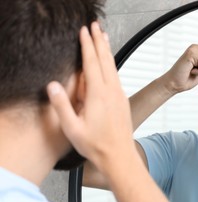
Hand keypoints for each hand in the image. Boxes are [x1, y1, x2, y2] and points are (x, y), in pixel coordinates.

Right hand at [47, 22, 132, 170]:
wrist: (120, 156)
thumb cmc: (96, 145)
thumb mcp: (72, 128)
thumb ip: (61, 105)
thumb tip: (52, 85)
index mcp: (98, 95)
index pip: (92, 63)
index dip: (87, 46)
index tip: (84, 31)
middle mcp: (112, 92)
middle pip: (106, 60)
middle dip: (100, 41)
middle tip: (96, 26)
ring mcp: (119, 96)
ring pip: (113, 67)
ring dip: (107, 51)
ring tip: (104, 38)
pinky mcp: (123, 101)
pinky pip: (116, 77)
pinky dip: (112, 65)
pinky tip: (109, 65)